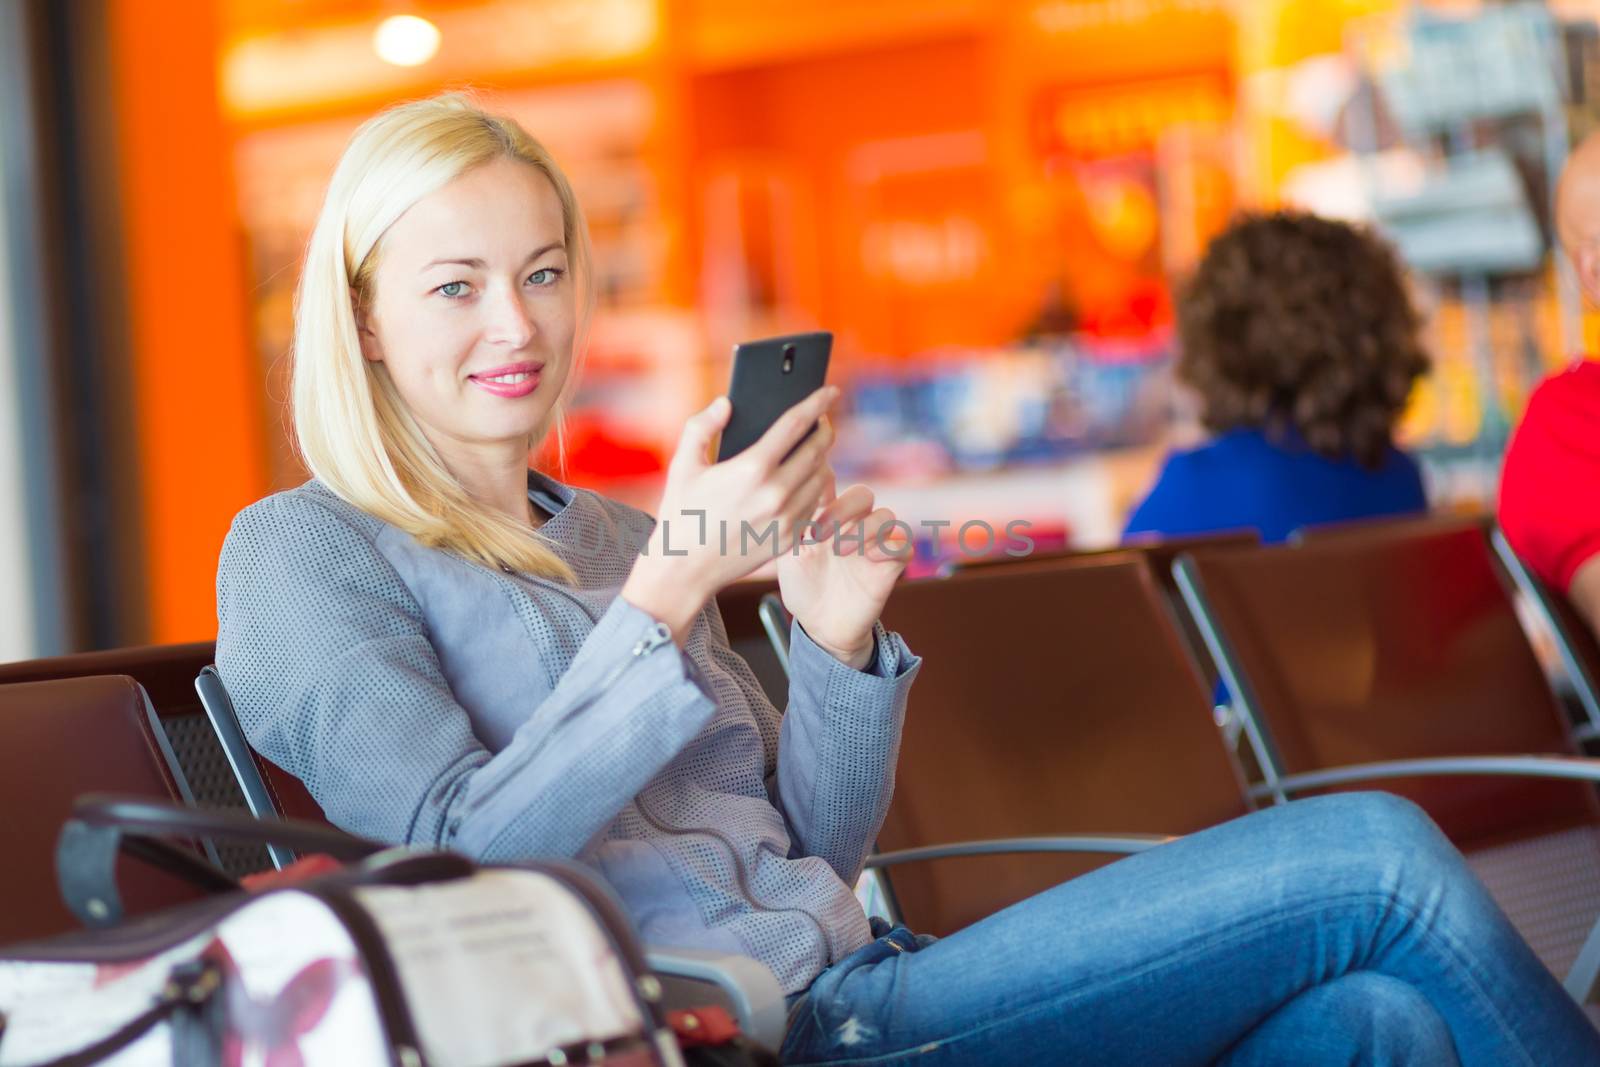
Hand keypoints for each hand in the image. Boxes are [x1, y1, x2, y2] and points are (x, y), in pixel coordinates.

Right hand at [621, 386, 839, 642]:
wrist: (685, 569)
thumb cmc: (681, 512)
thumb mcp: (683, 464)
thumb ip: (702, 426)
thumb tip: (726, 403)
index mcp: (751, 468)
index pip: (796, 424)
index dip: (817, 402)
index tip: (830, 390)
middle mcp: (776, 493)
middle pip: (817, 449)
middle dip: (824, 429)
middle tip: (822, 419)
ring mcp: (786, 518)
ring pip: (822, 477)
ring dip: (822, 458)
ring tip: (812, 448)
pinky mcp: (790, 538)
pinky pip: (815, 504)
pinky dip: (815, 487)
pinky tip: (804, 479)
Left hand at [777, 469, 909, 668]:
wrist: (820, 624)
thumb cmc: (803, 586)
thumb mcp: (788, 554)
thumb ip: (790, 525)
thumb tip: (789, 495)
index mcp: (830, 516)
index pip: (834, 484)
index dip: (822, 486)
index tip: (804, 505)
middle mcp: (855, 525)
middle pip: (863, 495)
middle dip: (843, 508)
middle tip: (819, 533)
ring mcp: (875, 544)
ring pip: (886, 516)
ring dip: (864, 528)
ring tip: (839, 550)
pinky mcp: (891, 566)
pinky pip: (903, 544)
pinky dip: (889, 546)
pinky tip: (868, 558)